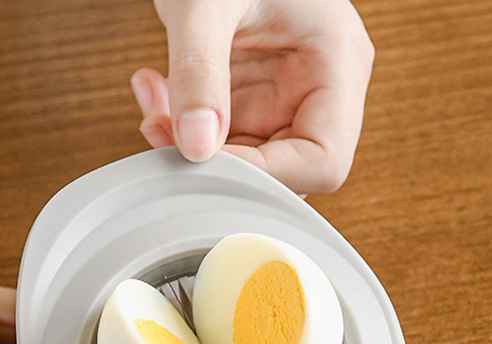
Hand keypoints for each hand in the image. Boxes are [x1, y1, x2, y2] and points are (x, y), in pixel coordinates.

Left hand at [131, 0, 374, 194]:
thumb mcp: (207, 2)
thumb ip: (199, 71)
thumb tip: (195, 147)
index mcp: (338, 66)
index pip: (322, 161)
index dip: (266, 177)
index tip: (207, 163)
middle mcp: (316, 89)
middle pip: (281, 171)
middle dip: (217, 165)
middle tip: (165, 135)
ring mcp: (282, 96)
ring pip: (243, 163)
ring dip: (190, 149)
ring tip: (153, 105)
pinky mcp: (249, 98)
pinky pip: (218, 139)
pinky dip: (180, 128)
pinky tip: (154, 92)